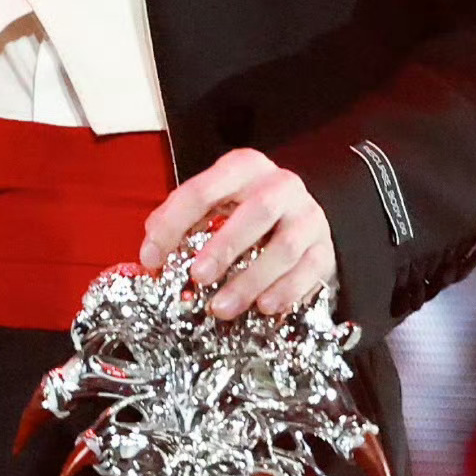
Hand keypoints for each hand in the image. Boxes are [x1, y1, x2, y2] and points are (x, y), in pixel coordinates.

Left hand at [138, 148, 335, 321]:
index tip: (152, 258)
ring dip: (250, 280)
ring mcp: (307, 216)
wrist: (300, 216)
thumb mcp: (213, 202)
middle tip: (197, 277)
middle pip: (256, 211)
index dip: (174, 224)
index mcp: (244, 168)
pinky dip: (285, 292)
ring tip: (221, 307)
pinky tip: (263, 308)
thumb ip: (181, 219)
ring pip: (284, 247)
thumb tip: (152, 250)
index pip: (204, 189)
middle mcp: (281, 185)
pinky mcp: (324, 248)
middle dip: (224, 246)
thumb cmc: (245, 211)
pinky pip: (309, 270)